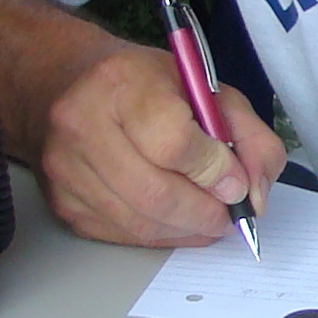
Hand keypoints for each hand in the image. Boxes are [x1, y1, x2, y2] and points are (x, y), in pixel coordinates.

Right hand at [37, 42, 283, 249]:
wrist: (67, 85)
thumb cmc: (144, 85)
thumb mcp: (208, 89)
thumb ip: (248, 137)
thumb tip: (255, 196)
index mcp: (122, 82)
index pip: (173, 141)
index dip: (214, 170)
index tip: (236, 182)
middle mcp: (82, 124)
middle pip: (155, 193)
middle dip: (205, 213)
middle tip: (229, 214)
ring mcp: (67, 167)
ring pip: (140, 223)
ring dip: (187, 230)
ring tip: (209, 217)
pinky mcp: (62, 202)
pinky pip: (122, 235)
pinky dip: (161, 235)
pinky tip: (178, 221)